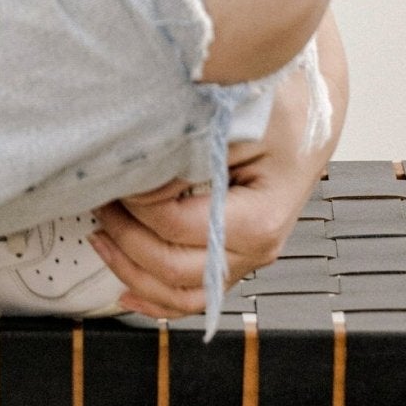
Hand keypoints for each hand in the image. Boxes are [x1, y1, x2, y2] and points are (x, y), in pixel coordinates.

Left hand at [88, 55, 331, 317]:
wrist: (306, 110)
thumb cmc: (277, 106)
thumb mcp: (232, 116)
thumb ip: (186, 147)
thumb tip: (139, 173)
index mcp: (259, 219)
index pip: (176, 225)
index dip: (137, 205)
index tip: (116, 176)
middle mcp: (257, 249)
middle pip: (176, 269)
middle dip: (126, 238)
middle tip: (99, 200)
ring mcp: (246, 256)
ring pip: (184, 295)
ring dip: (134, 272)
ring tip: (100, 238)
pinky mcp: (234, 254)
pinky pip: (195, 293)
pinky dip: (157, 298)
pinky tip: (126, 290)